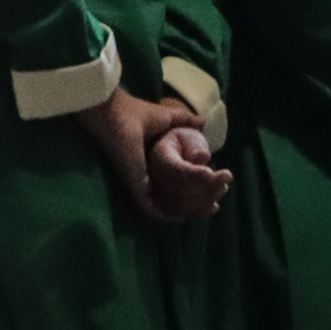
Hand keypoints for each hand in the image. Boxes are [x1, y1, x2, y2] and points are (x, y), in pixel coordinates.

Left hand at [78, 89, 231, 220]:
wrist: (114, 116)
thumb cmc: (135, 114)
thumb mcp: (169, 118)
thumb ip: (185, 121)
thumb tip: (204, 123)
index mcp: (153, 162)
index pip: (175, 181)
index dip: (196, 185)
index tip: (215, 185)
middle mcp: (146, 176)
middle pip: (173, 196)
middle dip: (196, 201)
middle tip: (216, 202)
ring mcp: (140, 183)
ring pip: (165, 206)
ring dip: (186, 209)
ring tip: (208, 207)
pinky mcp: (135, 187)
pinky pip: (151, 209)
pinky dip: (167, 214)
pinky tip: (185, 215)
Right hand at [147, 123, 232, 220]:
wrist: (172, 155)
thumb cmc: (184, 144)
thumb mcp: (190, 137)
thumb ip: (195, 145)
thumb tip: (201, 158)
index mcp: (158, 157)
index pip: (174, 169)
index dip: (193, 174)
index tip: (211, 172)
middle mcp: (152, 178)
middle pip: (180, 188)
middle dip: (207, 186)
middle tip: (227, 176)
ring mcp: (155, 195)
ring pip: (182, 204)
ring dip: (206, 198)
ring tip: (223, 187)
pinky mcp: (163, 207)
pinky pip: (181, 214)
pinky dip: (199, 212)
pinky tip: (214, 207)